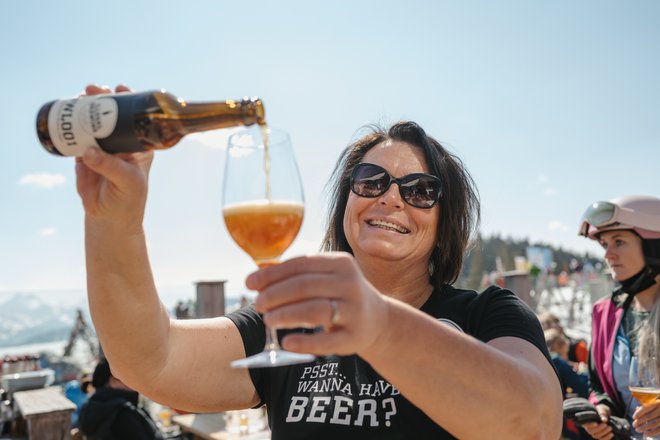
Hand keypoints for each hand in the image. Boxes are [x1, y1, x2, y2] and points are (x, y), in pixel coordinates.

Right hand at [75, 85, 153, 231]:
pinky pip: (76, 138)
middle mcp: (120, 143)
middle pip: (110, 116)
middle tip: (92, 90)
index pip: (135, 119)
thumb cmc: (129, 199)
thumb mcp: (127, 182)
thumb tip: (88, 151)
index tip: (121, 89)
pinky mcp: (83, 156)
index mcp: (138, 146)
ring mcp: (101, 148)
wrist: (110, 218)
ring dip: (85, 108)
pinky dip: (71, 127)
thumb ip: (109, 166)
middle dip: (102, 100)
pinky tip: (66, 116)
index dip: (129, 102)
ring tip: (79, 97)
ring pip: (92, 123)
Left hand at [247, 252, 388, 355]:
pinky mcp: (355, 337)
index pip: (300, 264)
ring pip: (315, 310)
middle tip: (258, 304)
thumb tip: (256, 279)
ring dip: (286, 315)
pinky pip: (327, 341)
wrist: (378, 320)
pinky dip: (304, 342)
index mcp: (340, 263)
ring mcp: (354, 310)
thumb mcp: (327, 277)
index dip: (272, 274)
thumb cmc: (340, 295)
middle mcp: (350, 283)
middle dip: (275, 295)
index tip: (249, 283)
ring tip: (268, 320)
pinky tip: (286, 343)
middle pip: (304, 286)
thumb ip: (298, 275)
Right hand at [581, 404, 612, 438]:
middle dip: (599, 429)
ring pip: (596, 436)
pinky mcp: (600, 436)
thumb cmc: (601, 411)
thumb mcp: (601, 409)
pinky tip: (612, 433)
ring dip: (604, 433)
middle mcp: (589, 428)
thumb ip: (602, 413)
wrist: (606, 416)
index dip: (590, 425)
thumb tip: (604, 420)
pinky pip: (602, 439)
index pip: (585, 424)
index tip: (596, 423)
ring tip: (610, 427)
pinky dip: (607, 437)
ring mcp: (594, 433)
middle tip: (606, 424)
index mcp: (586, 421)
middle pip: (591, 431)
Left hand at [633, 399, 659, 436]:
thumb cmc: (658, 408)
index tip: (633, 417)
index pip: (646, 408)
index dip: (638, 413)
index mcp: (657, 403)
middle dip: (639, 421)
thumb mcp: (653, 404)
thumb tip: (637, 409)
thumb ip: (646, 406)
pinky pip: (659, 430)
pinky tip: (645, 433)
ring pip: (653, 423)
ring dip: (644, 427)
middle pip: (648, 416)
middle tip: (634, 425)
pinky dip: (651, 432)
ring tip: (637, 430)